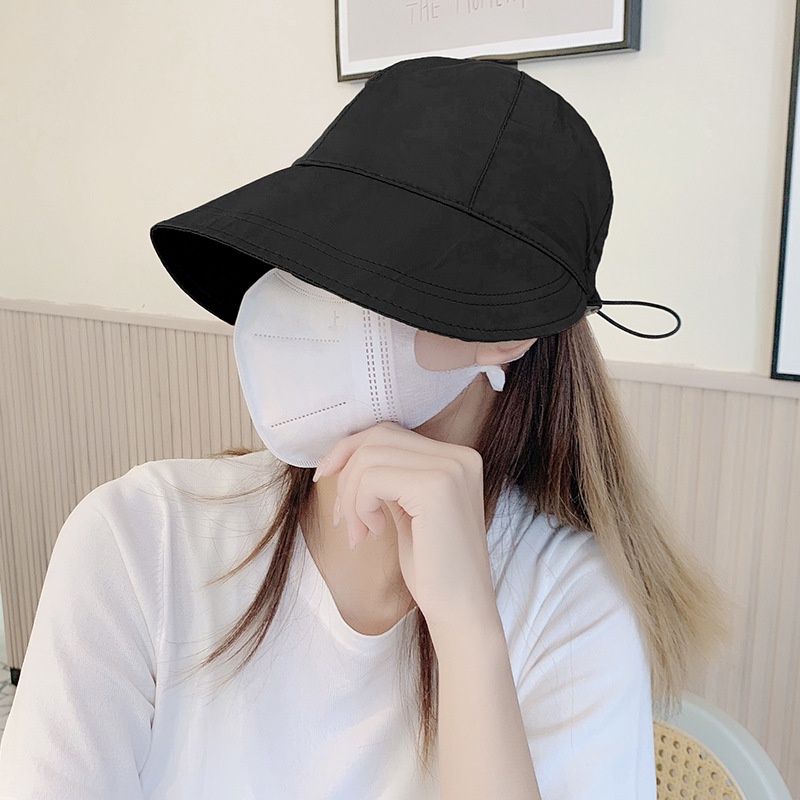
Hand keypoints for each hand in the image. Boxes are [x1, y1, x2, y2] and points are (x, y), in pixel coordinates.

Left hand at [312, 421, 501, 639]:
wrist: (461, 610)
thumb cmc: (433, 568)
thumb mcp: (409, 509)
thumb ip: (391, 477)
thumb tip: (345, 454)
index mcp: (457, 457)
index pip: (388, 432)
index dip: (350, 452)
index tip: (328, 479)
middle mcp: (459, 456)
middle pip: (377, 438)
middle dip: (346, 473)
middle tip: (344, 518)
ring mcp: (450, 468)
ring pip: (369, 457)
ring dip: (351, 497)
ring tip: (359, 533)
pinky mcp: (435, 488)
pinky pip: (372, 478)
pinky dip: (360, 505)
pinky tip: (372, 533)